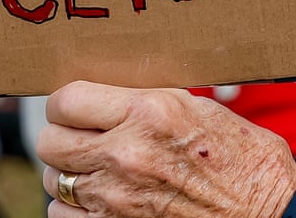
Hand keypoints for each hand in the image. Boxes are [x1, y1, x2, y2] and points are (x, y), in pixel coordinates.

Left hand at [37, 81, 295, 217]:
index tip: (73, 107)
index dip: (65, 103)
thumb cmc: (245, 164)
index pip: (67, 100)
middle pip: (51, 141)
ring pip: (54, 182)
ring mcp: (118, 200)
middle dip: (62, 137)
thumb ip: (149, 98)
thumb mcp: (198, 109)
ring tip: (92, 170)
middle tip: (79, 137)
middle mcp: (126, 154)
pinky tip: (99, 202)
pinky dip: (76, 211)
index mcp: (148, 112)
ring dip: (69, 175)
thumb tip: (110, 90)